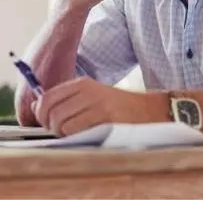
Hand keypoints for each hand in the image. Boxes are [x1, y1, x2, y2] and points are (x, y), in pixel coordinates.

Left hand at [31, 77, 168, 135]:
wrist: (146, 110)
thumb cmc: (115, 108)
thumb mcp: (91, 96)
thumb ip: (65, 100)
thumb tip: (37, 108)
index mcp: (82, 83)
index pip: (47, 97)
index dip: (41, 113)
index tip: (48, 121)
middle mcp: (87, 90)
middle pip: (49, 110)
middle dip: (49, 125)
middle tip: (61, 131)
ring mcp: (96, 103)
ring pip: (59, 122)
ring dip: (62, 133)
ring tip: (75, 133)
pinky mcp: (104, 116)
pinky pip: (74, 130)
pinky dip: (73, 137)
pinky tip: (85, 135)